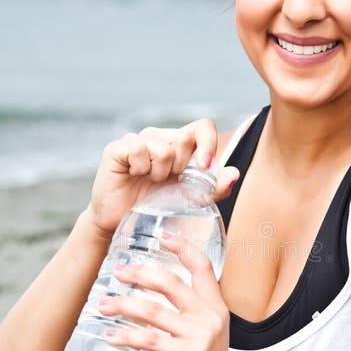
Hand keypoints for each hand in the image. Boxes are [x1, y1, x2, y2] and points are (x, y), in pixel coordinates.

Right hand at [85, 119, 238, 238]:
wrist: (122, 224)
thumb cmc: (156, 208)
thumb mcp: (191, 201)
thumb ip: (215, 188)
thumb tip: (234, 174)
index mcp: (179, 145)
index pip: (202, 127)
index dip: (207, 143)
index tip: (203, 167)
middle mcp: (159, 137)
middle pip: (184, 139)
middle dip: (180, 168)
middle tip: (166, 181)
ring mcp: (137, 140)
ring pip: (163, 148)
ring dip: (159, 173)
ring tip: (148, 182)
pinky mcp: (117, 148)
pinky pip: (138, 149)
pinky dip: (140, 168)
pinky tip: (134, 176)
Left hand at [97, 232, 243, 350]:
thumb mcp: (206, 336)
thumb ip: (189, 316)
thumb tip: (156, 298)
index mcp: (217, 307)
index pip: (203, 266)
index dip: (182, 247)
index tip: (162, 234)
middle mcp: (211, 317)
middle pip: (171, 283)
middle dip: (140, 274)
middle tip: (117, 272)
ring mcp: (200, 337)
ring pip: (154, 311)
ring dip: (123, 305)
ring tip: (102, 306)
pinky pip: (150, 340)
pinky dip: (126, 336)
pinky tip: (110, 335)